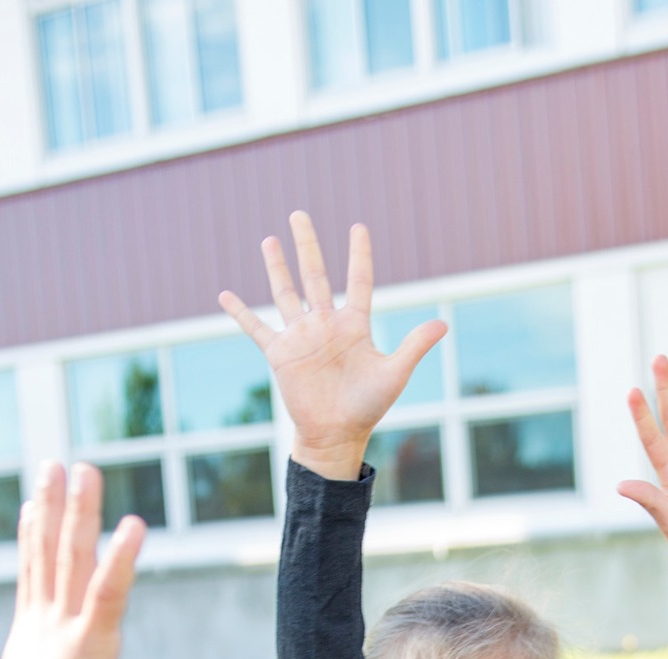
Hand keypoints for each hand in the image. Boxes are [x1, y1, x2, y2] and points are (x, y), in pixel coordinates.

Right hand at [0, 462, 142, 658]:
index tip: (35, 503)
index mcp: (29, 635)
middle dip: (53, 505)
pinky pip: (107, 591)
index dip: (33, 535)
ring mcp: (65, 628)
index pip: (31, 574)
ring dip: (82, 511)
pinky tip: (133, 525)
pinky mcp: (91, 643)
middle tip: (55, 464)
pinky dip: (121, 556)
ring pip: (73, 557)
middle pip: (48, 552)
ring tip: (86, 470)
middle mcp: (44, 622)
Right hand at [219, 214, 444, 481]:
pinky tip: (224, 295)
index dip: (359, 255)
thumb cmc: (368, 407)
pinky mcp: (280, 354)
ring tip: (269, 240)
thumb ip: (414, 346)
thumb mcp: (394, 374)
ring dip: (277, 267)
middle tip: (299, 214)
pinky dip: (240, 313)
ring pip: (286, 293)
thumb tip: (443, 323)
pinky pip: (256, 328)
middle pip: (315, 275)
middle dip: (307, 245)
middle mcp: (326, 324)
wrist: (336, 434)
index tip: (358, 227)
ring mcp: (301, 337)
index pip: (359, 281)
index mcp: (354, 325)